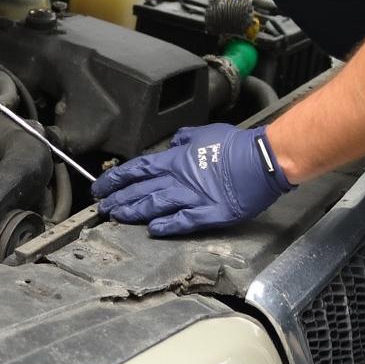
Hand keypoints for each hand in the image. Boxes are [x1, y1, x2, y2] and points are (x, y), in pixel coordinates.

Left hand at [91, 123, 294, 236]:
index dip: (117, 178)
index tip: (101, 186)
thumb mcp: (204, 133)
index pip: (138, 168)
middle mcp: (180, 178)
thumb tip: (171, 144)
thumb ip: (184, 140)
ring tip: (116, 217)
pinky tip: (153, 230)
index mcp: (177, 160)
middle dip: (119, 197)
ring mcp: (195, 197)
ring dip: (134, 211)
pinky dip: (168, 225)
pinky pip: (185, 220)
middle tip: (101, 206)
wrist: (263, 159)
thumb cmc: (236, 145)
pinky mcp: (211, 213)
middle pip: (142, 188)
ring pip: (156, 204)